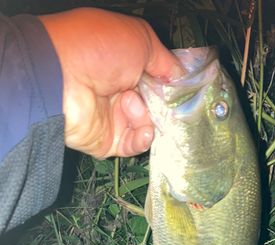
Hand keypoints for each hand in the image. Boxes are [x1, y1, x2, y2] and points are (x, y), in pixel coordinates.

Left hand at [38, 8, 183, 157]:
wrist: (62, 77)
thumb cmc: (98, 49)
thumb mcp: (140, 40)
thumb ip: (165, 61)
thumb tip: (181, 76)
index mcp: (124, 64)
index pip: (156, 79)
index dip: (171, 85)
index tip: (184, 90)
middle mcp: (118, 90)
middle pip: (155, 105)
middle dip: (164, 105)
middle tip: (166, 102)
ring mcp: (113, 117)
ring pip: (148, 125)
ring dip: (147, 116)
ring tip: (130, 104)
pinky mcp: (108, 140)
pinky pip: (135, 145)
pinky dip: (143, 138)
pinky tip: (143, 130)